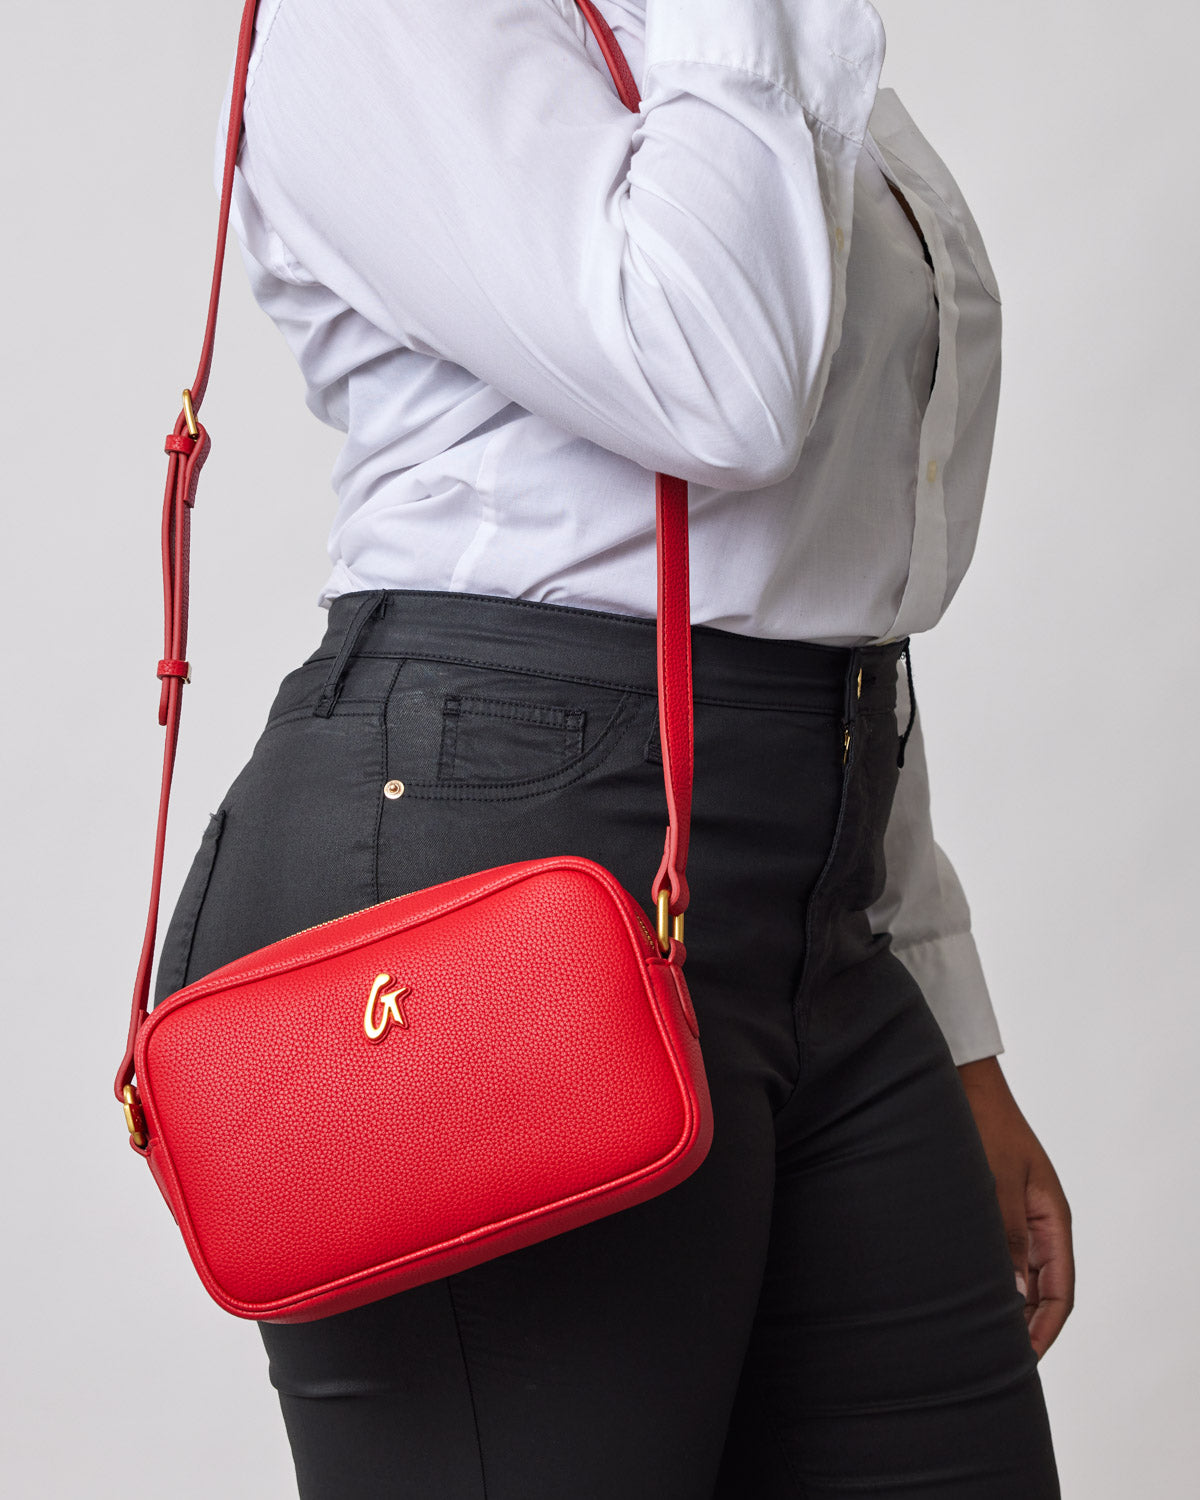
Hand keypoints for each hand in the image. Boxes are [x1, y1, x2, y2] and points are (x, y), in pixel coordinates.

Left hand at [956, 1056, 1073, 1359]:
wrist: (965, 1086)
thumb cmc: (984, 1127)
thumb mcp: (996, 1183)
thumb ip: (1006, 1236)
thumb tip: (1015, 1295)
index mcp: (1053, 1219)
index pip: (1062, 1290)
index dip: (1046, 1329)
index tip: (1025, 1359)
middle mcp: (1039, 1223)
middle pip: (1043, 1290)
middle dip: (1026, 1327)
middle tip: (997, 1360)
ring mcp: (1017, 1217)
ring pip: (1019, 1275)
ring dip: (1005, 1305)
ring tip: (977, 1337)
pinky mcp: (992, 1209)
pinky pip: (998, 1254)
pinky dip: (988, 1279)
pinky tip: (963, 1295)